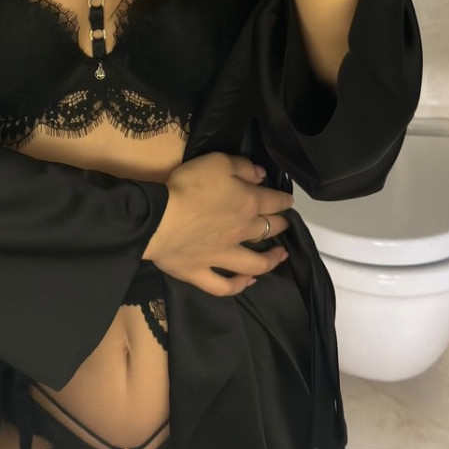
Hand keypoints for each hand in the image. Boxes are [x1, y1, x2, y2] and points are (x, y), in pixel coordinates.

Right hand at [144, 152, 295, 295]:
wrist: (159, 219)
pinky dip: (238, 286)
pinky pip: (224, 286)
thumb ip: (242, 167)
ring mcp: (222, 256)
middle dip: (280, 225)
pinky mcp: (201, 273)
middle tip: (284, 223)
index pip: (274, 201)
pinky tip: (247, 282)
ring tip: (280, 256)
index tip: (288, 201)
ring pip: (255, 263)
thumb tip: (261, 175)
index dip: (284, 200)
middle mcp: (241, 232)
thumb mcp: (217, 162)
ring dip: (271, 260)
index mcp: (247, 203)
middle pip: (268, 229)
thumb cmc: (188, 186)